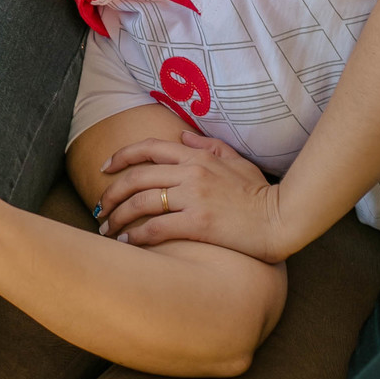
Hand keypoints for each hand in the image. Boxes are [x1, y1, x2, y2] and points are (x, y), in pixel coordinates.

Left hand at [97, 129, 290, 261]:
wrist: (280, 220)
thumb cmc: (259, 193)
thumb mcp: (236, 160)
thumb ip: (207, 146)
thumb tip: (180, 136)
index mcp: (197, 156)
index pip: (148, 149)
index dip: (121, 156)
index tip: (104, 168)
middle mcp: (191, 173)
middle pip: (136, 178)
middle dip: (111, 193)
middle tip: (100, 208)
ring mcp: (194, 197)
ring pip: (141, 202)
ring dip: (118, 216)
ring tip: (107, 229)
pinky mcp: (198, 223)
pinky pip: (156, 227)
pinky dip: (136, 235)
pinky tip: (127, 242)